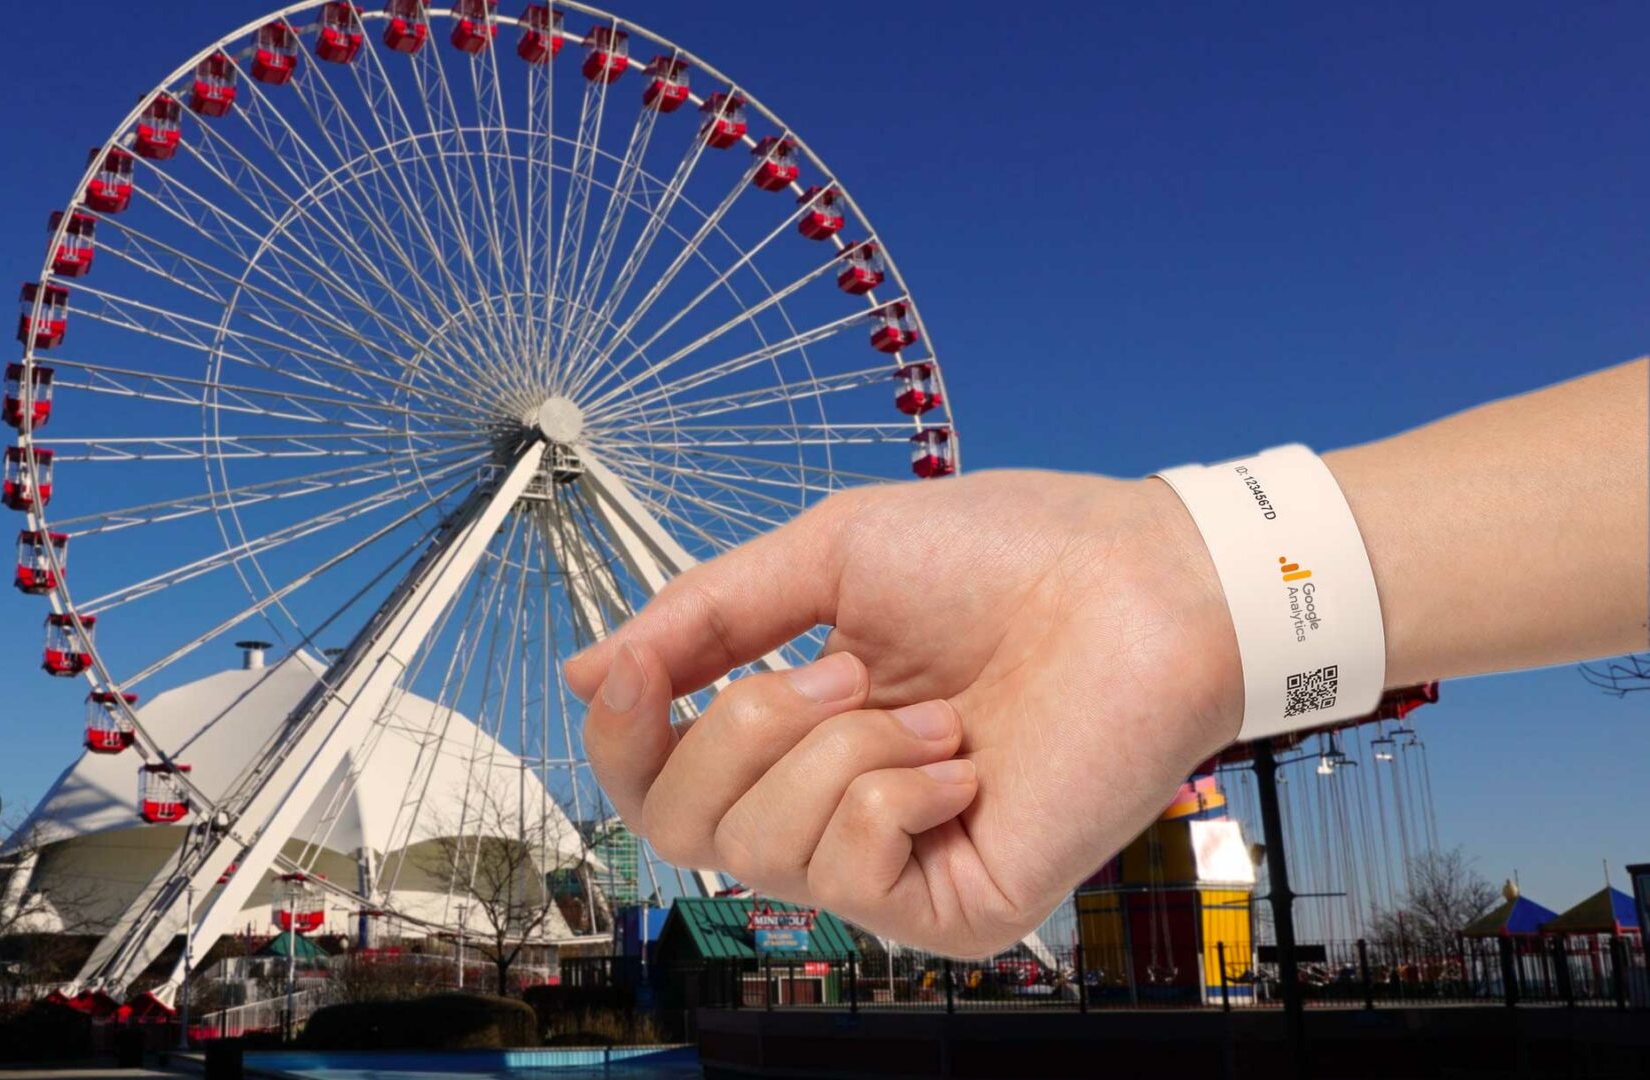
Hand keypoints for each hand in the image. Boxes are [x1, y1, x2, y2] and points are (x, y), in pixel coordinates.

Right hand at [566, 471, 1243, 956]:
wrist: (1140, 584)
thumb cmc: (1002, 555)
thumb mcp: (825, 562)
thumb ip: (704, 618)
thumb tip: (586, 673)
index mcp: (795, 734)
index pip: (657, 779)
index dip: (624, 733)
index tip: (632, 671)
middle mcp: (828, 810)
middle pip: (679, 828)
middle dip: (744, 726)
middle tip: (846, 672)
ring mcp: (889, 868)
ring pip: (761, 847)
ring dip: (842, 747)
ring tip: (934, 711)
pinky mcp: (953, 911)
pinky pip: (851, 869)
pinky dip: (897, 790)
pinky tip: (966, 760)